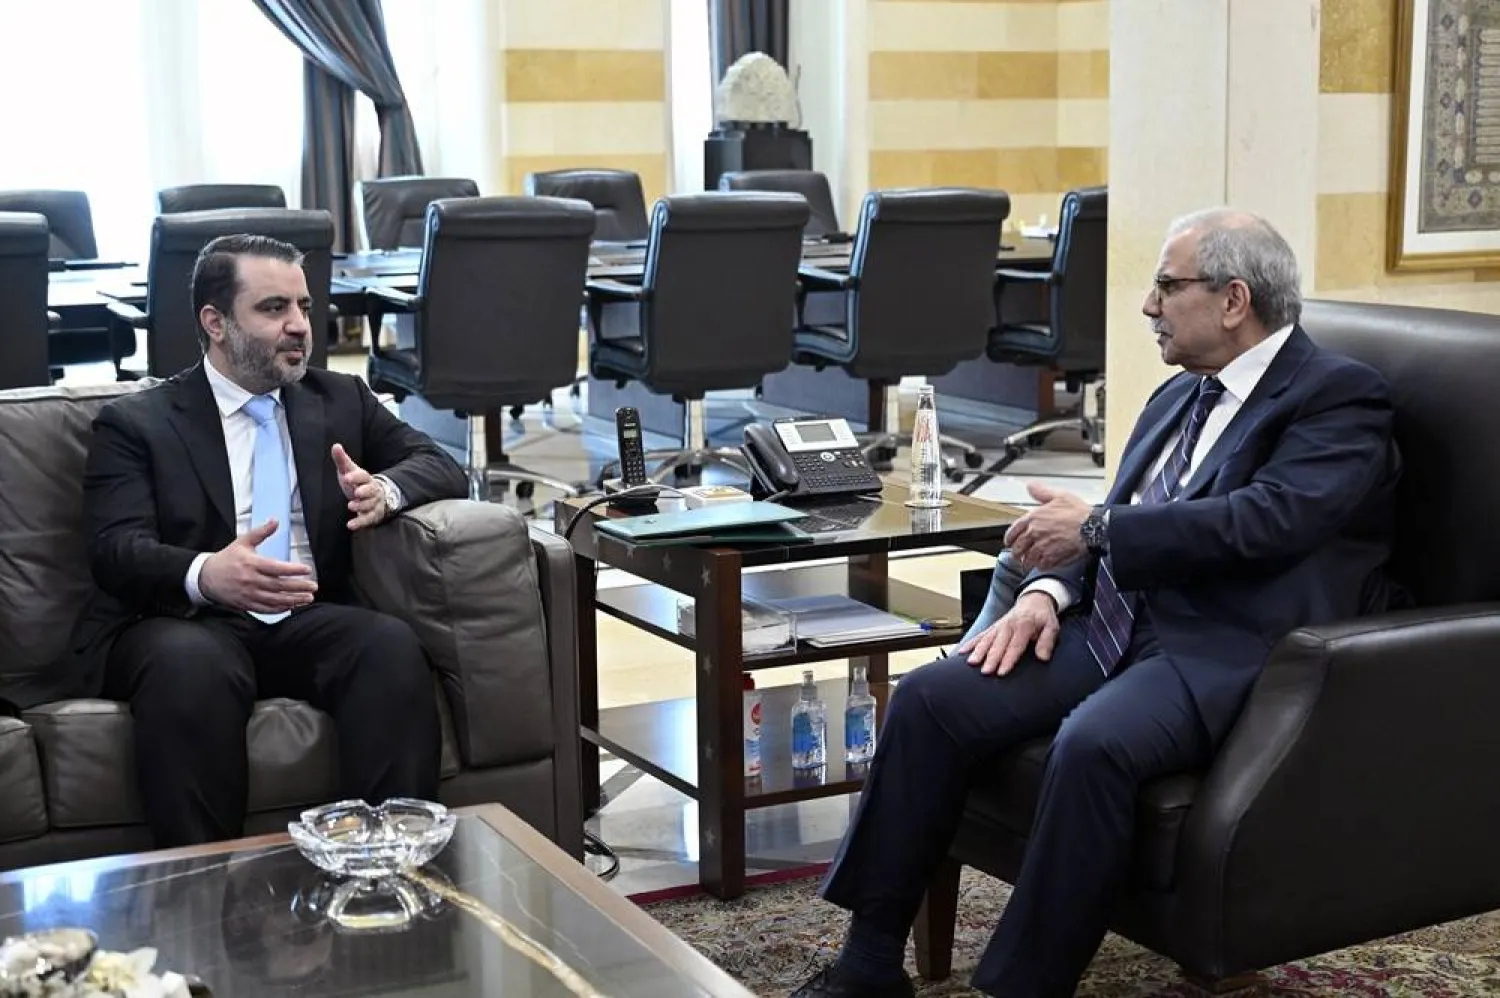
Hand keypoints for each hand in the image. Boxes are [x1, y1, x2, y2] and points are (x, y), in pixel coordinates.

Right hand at [199, 519, 316, 613]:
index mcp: (251, 564)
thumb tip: (275, 521)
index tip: (307, 569)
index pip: (276, 568)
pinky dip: (280, 609)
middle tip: (313, 586)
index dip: (293, 570)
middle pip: (279, 585)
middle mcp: (250, 580)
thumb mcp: (242, 542)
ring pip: (275, 599)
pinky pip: (266, 609)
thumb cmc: (227, 559)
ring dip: (293, 600)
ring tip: (308, 598)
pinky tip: (292, 606)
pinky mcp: (246, 604)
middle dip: (298, 587)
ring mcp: (248, 594)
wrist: (206, 577)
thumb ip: (261, 532)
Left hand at [331, 443, 385, 530]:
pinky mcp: (373, 515)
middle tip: (357, 492)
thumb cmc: (358, 483)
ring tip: (350, 505)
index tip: (347, 477)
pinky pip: (368, 519)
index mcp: (366, 479)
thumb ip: (342, 460)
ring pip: (371, 505)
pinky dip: (360, 522)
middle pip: (372, 490)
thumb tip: (335, 445)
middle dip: (365, 491)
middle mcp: (373, 491)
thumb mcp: (349, 471)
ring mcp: (374, 503)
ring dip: (362, 505)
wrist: (375, 496)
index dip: (356, 477)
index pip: (363, 476)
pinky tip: (351, 525)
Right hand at [955, 592, 1059, 675]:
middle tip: (985, 671)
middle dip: (991, 658)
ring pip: (986, 640)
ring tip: (971, 662)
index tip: (1002, 671)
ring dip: (978, 651)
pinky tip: (962, 652)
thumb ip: (1047, 642)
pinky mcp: (993, 627)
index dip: (1008, 659)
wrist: (1034, 600)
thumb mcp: (1052, 626)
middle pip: (998, 644)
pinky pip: (980, 635)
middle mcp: (1008, 626)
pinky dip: (970, 643)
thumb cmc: (1043, 616)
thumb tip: (1043, 657)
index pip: (1015, 645)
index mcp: (1024, 626)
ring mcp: (999, 626)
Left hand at [1004, 482, 1091, 569]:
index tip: (1009, 543)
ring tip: (1028, 563)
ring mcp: (1042, 547)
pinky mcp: (1052, 558)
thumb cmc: (1078, 513)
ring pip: (1028, 559)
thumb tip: (1030, 486)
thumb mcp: (1059, 496)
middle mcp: (1035, 533)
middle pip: (1018, 548)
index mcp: (1034, 518)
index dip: (1010, 538)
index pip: (1013, 531)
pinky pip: (1040, 566)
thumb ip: (1042, 492)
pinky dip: (1040, 566)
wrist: (1092, 528)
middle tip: (1018, 555)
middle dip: (1017, 553)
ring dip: (1027, 561)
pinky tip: (1042, 564)